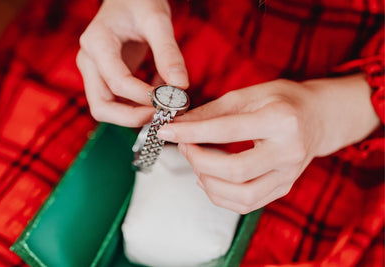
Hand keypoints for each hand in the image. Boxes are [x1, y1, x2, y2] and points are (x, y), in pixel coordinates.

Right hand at [76, 0, 188, 126]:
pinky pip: (116, 102)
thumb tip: (181, 86)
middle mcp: (88, 60)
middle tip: (163, 115)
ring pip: (105, 109)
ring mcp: (93, 71)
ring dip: (134, 116)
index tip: (171, 100)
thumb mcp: (157, 20)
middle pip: (101, 106)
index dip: (144, 96)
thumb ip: (168, 52)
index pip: (117, 82)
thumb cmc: (140, 1)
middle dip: (132, 117)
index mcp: (96, 43)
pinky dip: (137, 106)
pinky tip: (159, 93)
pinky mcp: (103, 77)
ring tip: (164, 109)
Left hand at [158, 76, 378, 213]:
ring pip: (241, 196)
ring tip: (196, 161)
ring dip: (207, 182)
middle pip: (234, 170)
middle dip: (198, 160)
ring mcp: (289, 175)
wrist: (318, 117)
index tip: (167, 131)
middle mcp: (289, 152)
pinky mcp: (284, 188)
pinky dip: (220, 196)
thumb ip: (212, 112)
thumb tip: (179, 124)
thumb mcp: (248, 95)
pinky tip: (208, 179)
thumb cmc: (282, 100)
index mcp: (281, 120)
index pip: (227, 131)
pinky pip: (247, 204)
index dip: (191, 132)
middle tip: (184, 145)